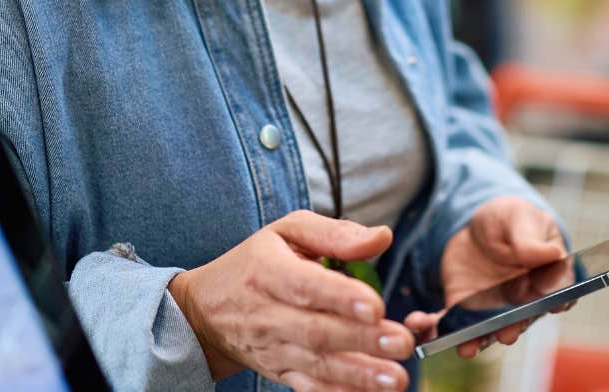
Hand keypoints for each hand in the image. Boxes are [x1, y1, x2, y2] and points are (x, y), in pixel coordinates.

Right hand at [168, 211, 415, 390]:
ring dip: (359, 375)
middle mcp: (269, 315)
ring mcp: (275, 349)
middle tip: (400, 343)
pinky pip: (311, 388)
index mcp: (268, 272)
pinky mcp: (282, 373)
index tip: (374, 306)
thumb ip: (335, 234)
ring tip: (395, 378)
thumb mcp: (287, 232)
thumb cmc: (255, 263)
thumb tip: (381, 237)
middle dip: (362, 340)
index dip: (340, 297)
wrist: (208, 312)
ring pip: (318, 365)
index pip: (305, 286)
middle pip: (317, 331)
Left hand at [403, 196, 567, 359]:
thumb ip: (529, 238)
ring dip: (476, 341)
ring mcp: (492, 309)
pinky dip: (435, 329)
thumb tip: (550, 253)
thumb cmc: (509, 220)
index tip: (555, 306)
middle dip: (513, 328)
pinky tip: (419, 324)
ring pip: (486, 330)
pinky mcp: (463, 308)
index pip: (557, 291)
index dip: (558, 299)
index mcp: (545, 277)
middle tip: (507, 334)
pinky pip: (450, 323)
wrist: (477, 226)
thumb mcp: (518, 218)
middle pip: (520, 319)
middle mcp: (521, 301)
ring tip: (466, 348)